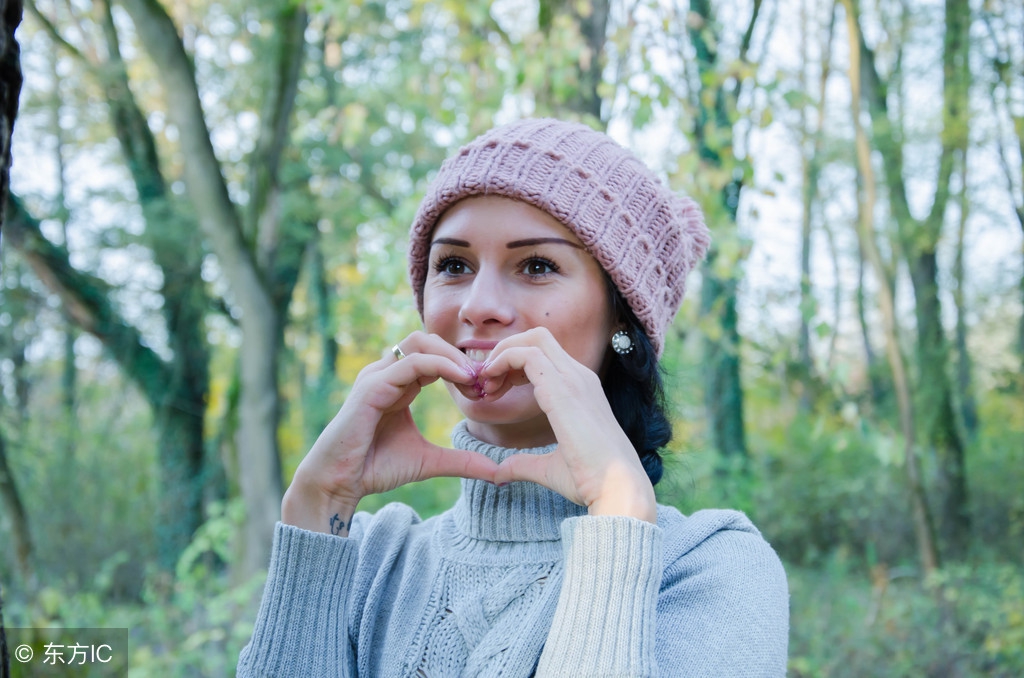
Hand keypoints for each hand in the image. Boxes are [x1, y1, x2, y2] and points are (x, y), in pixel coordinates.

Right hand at [282, 332, 498, 535]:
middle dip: (458, 354)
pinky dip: (439, 365)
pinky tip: (461, 379)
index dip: (461, 365)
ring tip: (474, 378)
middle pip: (426, 339)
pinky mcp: (372, 387)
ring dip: (451, 355)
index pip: (433, 354)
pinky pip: (410, 363)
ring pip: (419, 343)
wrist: (341, 482)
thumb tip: (498, 472)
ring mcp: (377, 377)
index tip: (484, 388)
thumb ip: (461, 461)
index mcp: (399, 383)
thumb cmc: (376, 468)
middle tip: (482, 378)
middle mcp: (386, 373)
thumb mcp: (430, 462)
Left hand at [485, 328, 656, 522]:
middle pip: (537, 337)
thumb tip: (499, 473)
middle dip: (506, 351)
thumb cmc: (591, 480)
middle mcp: (579, 377)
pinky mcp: (563, 389)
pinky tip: (493, 388)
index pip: (544, 354)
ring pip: (532, 339)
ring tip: (487, 387)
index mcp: (581, 389)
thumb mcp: (550, 468)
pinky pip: (527, 355)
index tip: (495, 390)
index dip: (514, 364)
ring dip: (502, 356)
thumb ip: (524, 464)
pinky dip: (503, 362)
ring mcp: (574, 379)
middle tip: (487, 383)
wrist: (617, 489)